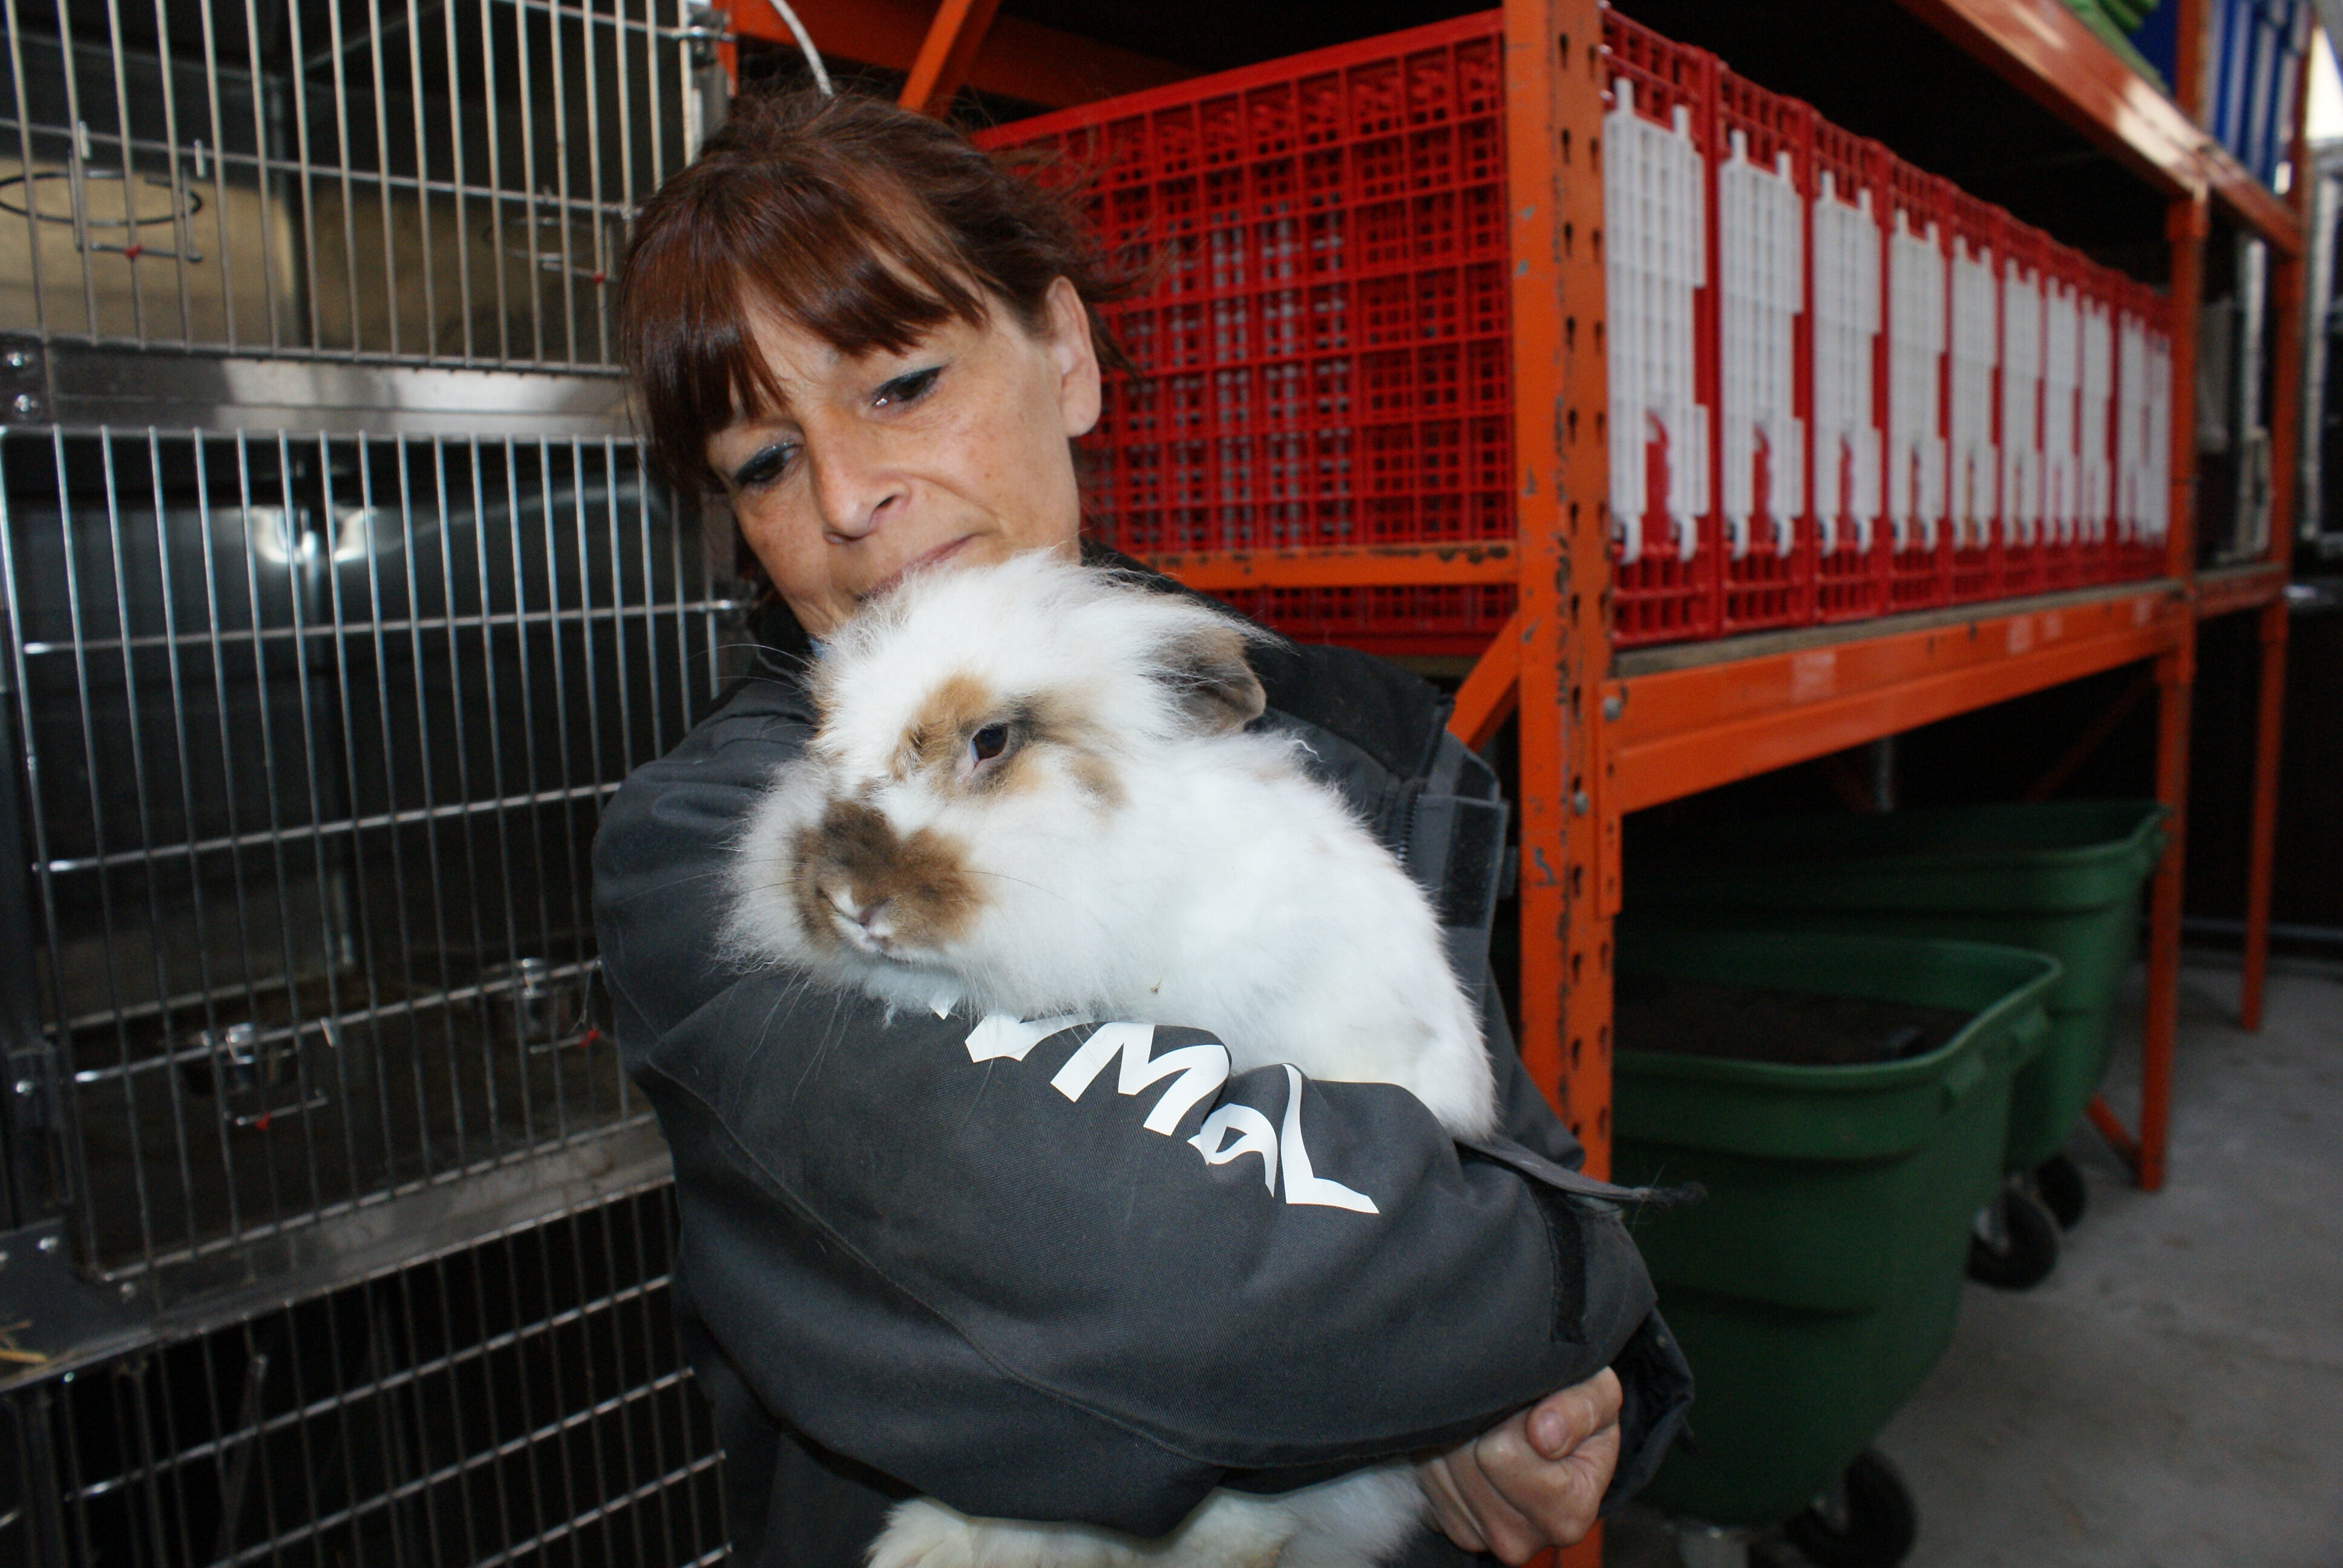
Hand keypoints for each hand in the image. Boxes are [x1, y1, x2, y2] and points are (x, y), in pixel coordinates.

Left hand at [1415, 1367, 1622, 1563]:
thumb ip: (1579, 1409)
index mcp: (1567, 1515)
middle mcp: (1522, 1540)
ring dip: (1461, 1436)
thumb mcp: (1597, 1393)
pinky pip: (1427, 1480)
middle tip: (1508, 1416)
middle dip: (1484, 1425)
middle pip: (1470, 1462)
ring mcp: (1481, 1537)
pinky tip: (1471, 1446)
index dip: (1513, 1416)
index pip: (1503, 1453)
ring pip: (1443, 1468)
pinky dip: (1443, 1454)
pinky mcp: (1449, 1526)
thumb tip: (1545, 1435)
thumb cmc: (1576, 1409)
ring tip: (1492, 1429)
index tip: (1532, 1409)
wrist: (1554, 1429)